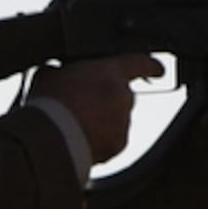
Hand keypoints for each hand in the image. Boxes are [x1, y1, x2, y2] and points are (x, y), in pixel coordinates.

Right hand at [33, 54, 162, 164]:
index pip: (140, 63)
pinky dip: (100, 141)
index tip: (158, 70)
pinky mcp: (118, 145)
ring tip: (73, 126)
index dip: (150, 66)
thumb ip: (63, 69)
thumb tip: (57, 72)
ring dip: (102, 121)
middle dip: (106, 99)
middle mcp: (125, 96)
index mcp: (112, 72)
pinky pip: (112, 140)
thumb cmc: (49, 102)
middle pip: (122, 95)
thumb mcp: (50, 74)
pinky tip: (77, 140)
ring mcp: (124, 122)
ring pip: (117, 119)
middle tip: (81, 105)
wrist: (50, 140)